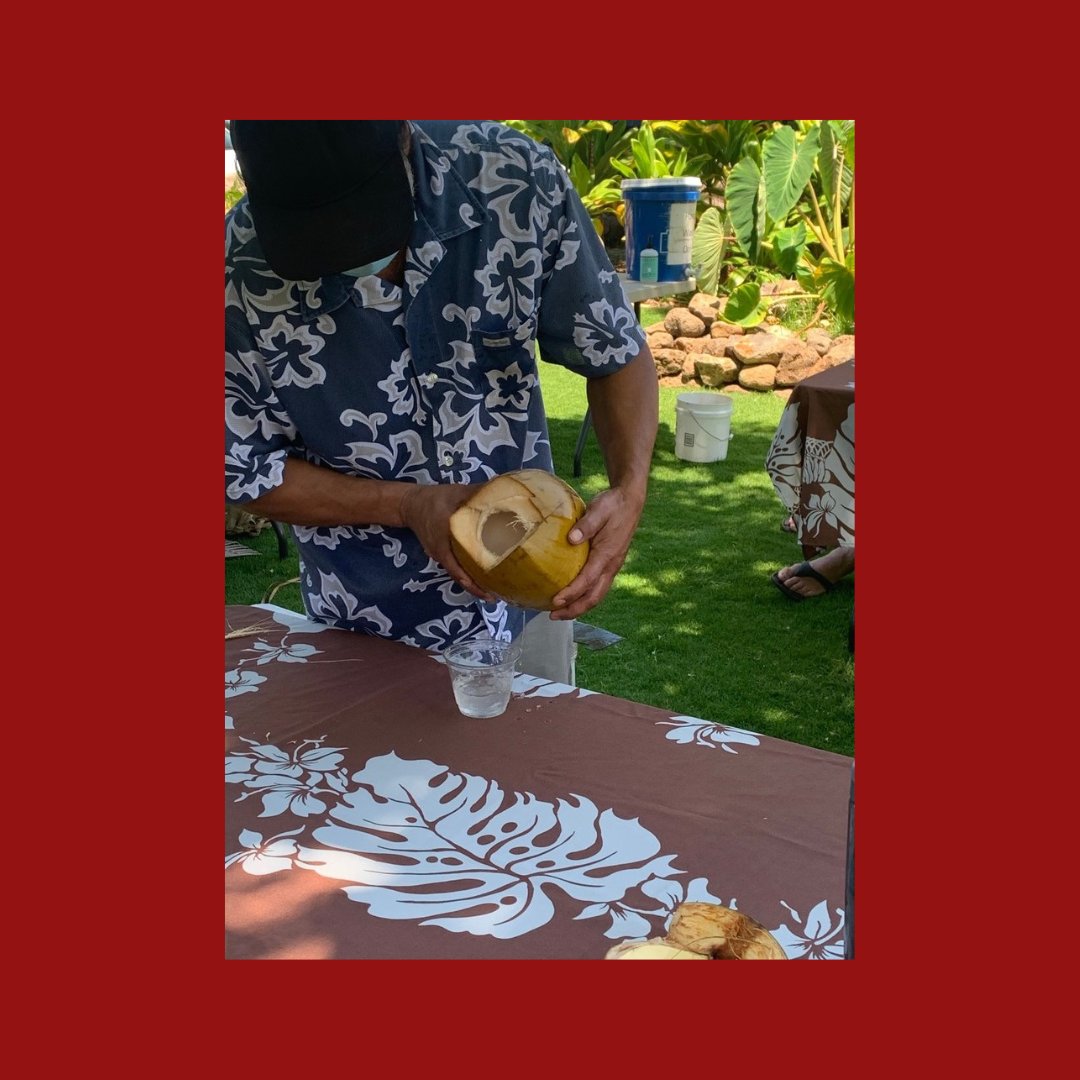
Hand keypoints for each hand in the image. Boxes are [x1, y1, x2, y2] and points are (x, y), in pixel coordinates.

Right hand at [400, 484, 495, 600]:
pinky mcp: (440, 556)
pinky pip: (454, 569)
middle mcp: (442, 551)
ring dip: (473, 585)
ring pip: (457, 575)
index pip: (458, 563)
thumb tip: (507, 493)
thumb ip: (481, 494)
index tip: (490, 588)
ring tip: (493, 593)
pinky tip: (481, 579)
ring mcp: (439, 556)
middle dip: (477, 588)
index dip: (472, 579)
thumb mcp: (458, 492)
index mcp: (446, 535)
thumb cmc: (436, 498)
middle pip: (460, 575)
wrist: (410, 504)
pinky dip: (467, 576)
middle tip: (497, 596)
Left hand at [548, 486, 644, 620]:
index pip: (587, 580)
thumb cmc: (612, 505)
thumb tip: (571, 538)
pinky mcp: (609, 564)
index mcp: (607, 555)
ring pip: (596, 595)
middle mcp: (611, 565)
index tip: (555, 601)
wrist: (630, 502)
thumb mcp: (599, 509)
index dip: (571, 593)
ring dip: (579, 606)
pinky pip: (597, 587)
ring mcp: (612, 567)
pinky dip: (584, 597)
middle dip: (574, 609)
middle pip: (594, 597)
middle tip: (553, 616)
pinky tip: (571, 597)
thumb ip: (586, 524)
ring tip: (559, 612)